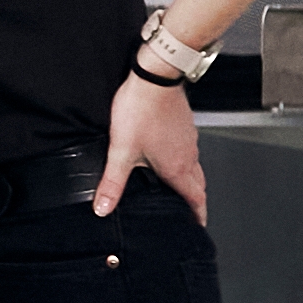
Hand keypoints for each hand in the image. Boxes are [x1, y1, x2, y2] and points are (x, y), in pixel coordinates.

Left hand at [93, 70, 211, 222]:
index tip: (198, 225)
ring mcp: (189, 138)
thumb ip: (113, 182)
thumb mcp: (122, 151)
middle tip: (189, 210)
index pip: (195, 198)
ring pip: (195, 165)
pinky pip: (189, 148)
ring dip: (190, 179)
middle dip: (195, 199)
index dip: (197, 215)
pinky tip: (169, 154)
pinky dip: (184, 159)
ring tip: (178, 186)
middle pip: (198, 184)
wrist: (155, 77)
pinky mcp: (185, 124)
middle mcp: (188, 154)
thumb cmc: (141, 110)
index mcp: (177, 166)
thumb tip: (104, 207)